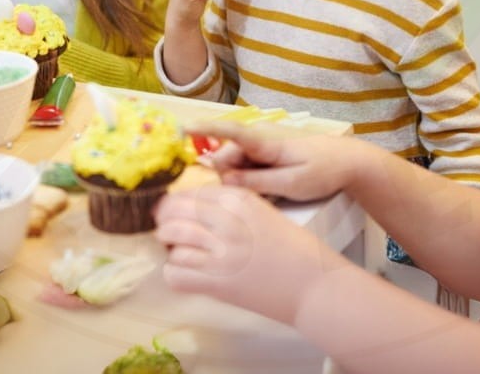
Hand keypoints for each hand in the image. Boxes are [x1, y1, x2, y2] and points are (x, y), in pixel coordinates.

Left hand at [155, 183, 346, 325]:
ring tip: (178, 249)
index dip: (179, 201)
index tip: (175, 209)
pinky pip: (175, 273)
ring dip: (169, 245)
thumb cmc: (295, 248)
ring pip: (171, 239)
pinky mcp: (217, 284)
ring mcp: (219, 253)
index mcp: (240, 199)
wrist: (314, 286)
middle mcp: (226, 221)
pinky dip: (174, 272)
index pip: (193, 192)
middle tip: (167, 227)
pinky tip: (184, 271)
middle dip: (166, 219)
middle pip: (175, 211)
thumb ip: (233, 206)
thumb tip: (199, 208)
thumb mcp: (264, 212)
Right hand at [185, 123, 370, 201]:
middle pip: (227, 159)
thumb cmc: (323, 171)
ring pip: (236, 167)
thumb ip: (258, 183)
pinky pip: (248, 169)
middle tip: (258, 196)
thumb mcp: (292, 184)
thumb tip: (225, 181)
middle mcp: (260, 139)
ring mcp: (263, 147)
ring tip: (273, 193)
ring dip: (243, 183)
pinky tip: (272, 191)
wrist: (349, 161)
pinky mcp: (267, 155)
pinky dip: (252, 181)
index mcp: (265, 143)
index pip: (230, 132)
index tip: (183, 127)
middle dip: (230, 179)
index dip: (205, 129)